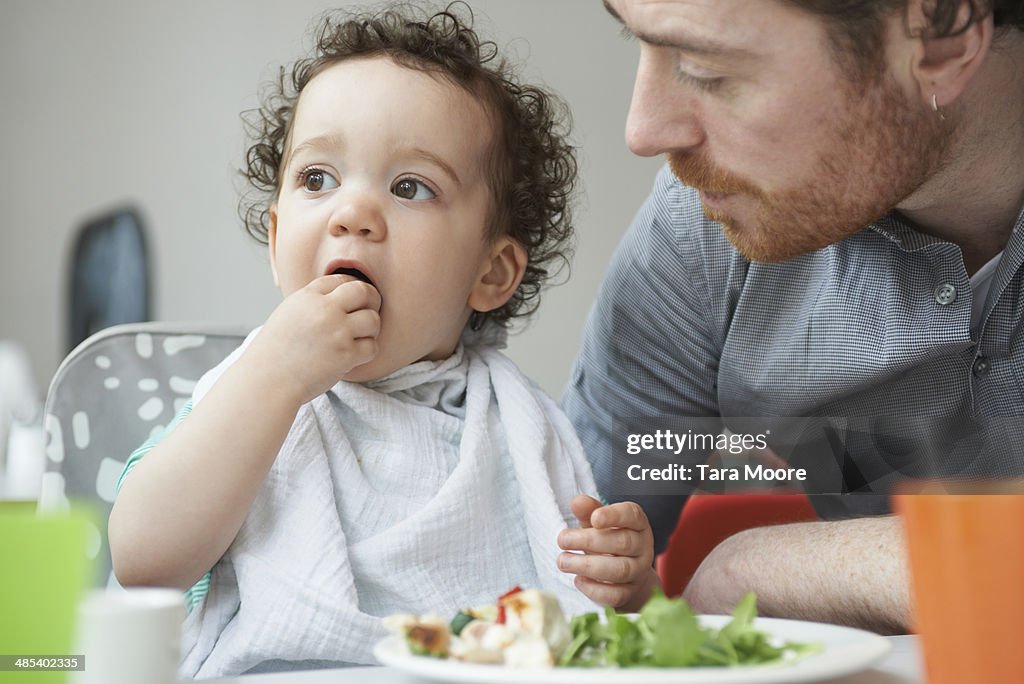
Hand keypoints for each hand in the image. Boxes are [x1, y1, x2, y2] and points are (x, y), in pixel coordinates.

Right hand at [246, 273, 381, 404]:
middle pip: (363, 291)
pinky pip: (372, 347)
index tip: (353, 300)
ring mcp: (336, 331)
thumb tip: (339, 298)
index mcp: (307, 297)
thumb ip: (312, 304)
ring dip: (371, 329)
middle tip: (370, 311)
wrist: (267, 381)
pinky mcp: (346, 354)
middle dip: (372, 300)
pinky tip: (356, 356)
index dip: (351, 288)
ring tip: (361, 337)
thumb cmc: (275, 352)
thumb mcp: (288, 314)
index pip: (340, 279)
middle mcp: (323, 309)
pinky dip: (368, 351)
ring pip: (372, 319)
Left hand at [557, 495, 659, 610]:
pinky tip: (578, 580)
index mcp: (637, 523)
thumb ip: (588, 510)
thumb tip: (577, 502)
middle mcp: (643, 547)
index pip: (631, 515)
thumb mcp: (597, 522)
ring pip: (620, 570)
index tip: (594, 518)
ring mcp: (639, 572)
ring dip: (587, 566)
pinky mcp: (629, 593)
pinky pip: (615, 594)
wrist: (623, 574)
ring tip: (563, 561)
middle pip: (623, 543)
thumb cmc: (607, 540)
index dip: (614, 515)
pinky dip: (594, 589)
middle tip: (562, 540)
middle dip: (589, 541)